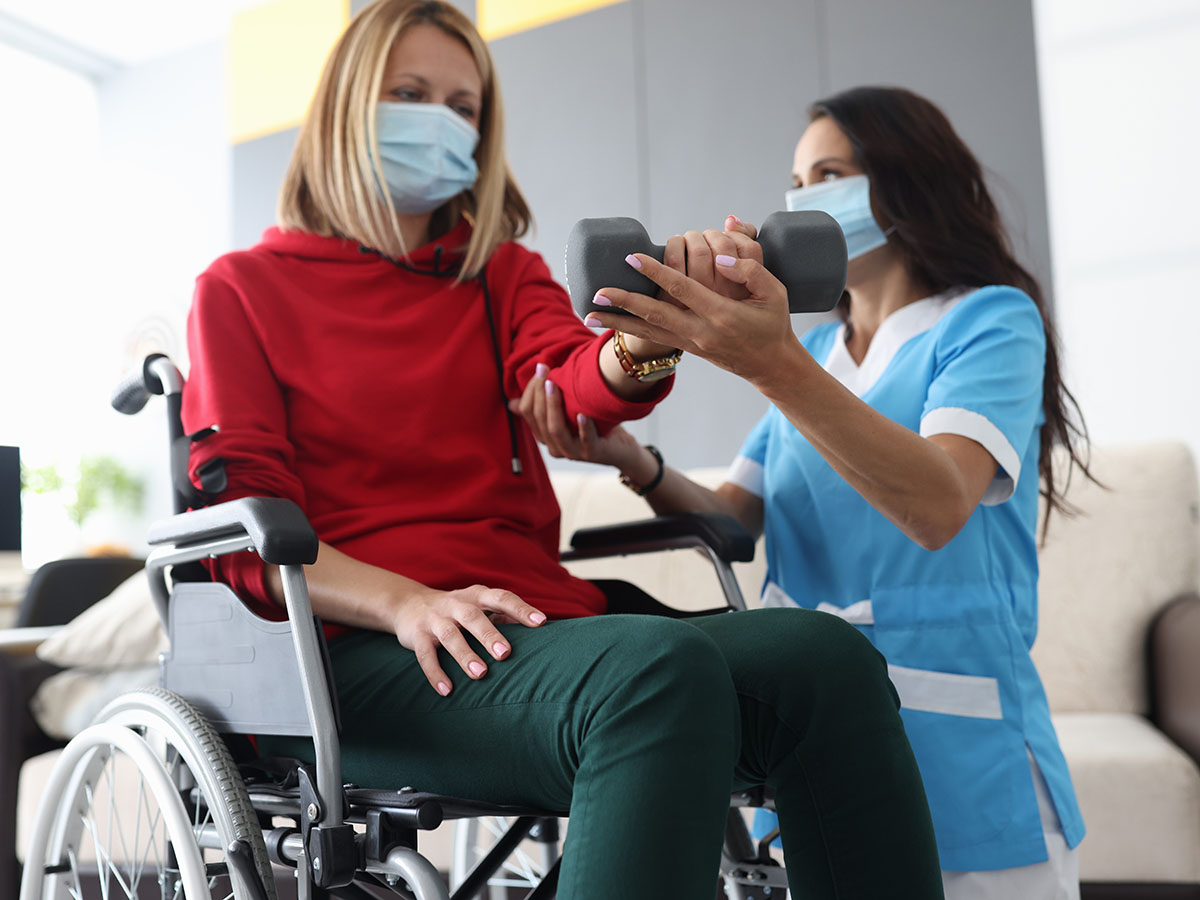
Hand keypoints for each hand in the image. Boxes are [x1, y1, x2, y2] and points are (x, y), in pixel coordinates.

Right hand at [391, 584, 546, 695]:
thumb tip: (539, 630)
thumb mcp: (478, 606)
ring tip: (480, 675)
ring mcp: (435, 619)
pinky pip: (425, 655)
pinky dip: (435, 673)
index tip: (541, 622)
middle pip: (473, 617)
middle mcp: (456, 604)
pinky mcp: (416, 636)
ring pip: (450, 636)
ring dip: (465, 655)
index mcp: (477, 596)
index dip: (521, 609)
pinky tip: (447, 691)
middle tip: (505, 654)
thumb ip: (503, 616)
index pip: (502, 598)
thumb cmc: (456, 610)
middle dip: (489, 635)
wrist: (408, 604)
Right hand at [509, 365, 642, 467]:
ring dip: (553, 405)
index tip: (540, 369)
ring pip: (555, 430)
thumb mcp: (565, 414)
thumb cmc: (592, 426)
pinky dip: (583, 427)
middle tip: (544, 370)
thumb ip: (543, 408)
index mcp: (545, 436)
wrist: (620, 449)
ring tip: (554, 385)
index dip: (531, 391)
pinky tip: (582, 414)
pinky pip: (584, 441)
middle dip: (539, 392)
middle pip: (539, 419)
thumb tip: (511, 403)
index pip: (528, 412)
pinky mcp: (591, 453)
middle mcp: (555, 446)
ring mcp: (572, 452)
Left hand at [587, 248, 796, 384]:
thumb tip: (721, 257)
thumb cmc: (774, 323)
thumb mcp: (775, 292)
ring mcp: (691, 343)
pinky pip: (653, 339)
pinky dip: (630, 332)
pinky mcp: (687, 349)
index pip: (681, 289)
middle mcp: (701, 332)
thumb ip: (751, 269)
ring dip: (616, 323)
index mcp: (721, 314)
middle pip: (654, 314)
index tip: (633, 257)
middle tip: (597, 291)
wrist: (772, 365)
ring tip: (587, 315)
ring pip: (647, 332)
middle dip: (624, 302)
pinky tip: (610, 325)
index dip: (655, 271)